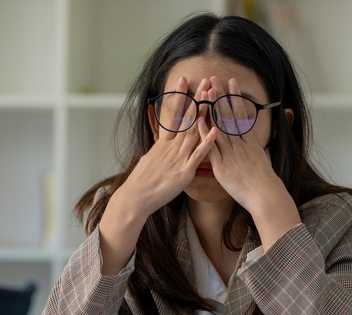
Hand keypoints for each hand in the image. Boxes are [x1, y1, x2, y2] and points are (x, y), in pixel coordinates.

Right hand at [116, 76, 218, 217]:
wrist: (136, 197)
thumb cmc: (142, 182)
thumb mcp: (149, 159)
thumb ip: (159, 150)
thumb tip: (161, 144)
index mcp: (163, 143)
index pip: (173, 114)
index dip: (179, 96)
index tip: (183, 80)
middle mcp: (171, 147)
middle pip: (187, 118)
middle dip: (197, 98)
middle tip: (205, 81)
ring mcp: (178, 158)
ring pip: (194, 131)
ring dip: (205, 113)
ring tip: (213, 96)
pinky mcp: (184, 172)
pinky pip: (198, 155)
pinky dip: (207, 142)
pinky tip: (215, 130)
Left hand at [204, 76, 299, 247]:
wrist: (265, 196)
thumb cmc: (264, 182)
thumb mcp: (262, 160)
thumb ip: (255, 149)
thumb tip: (254, 142)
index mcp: (249, 142)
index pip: (240, 114)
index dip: (234, 98)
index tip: (230, 83)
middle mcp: (240, 144)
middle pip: (229, 115)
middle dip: (221, 96)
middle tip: (214, 78)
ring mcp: (231, 154)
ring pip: (220, 126)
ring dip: (212, 108)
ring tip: (206, 91)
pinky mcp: (222, 166)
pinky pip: (212, 147)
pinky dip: (205, 133)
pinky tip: (198, 120)